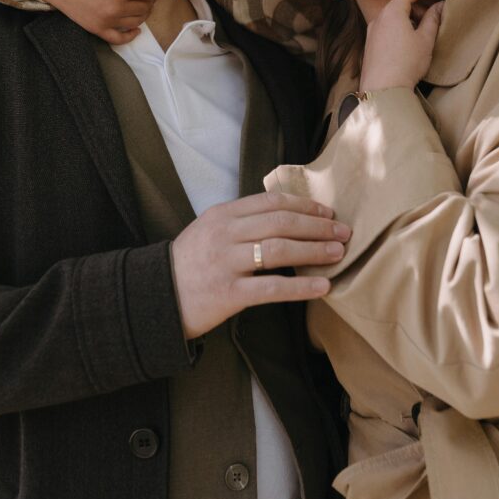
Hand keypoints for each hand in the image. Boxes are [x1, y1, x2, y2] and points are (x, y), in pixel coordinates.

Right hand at [11, 0, 159, 42]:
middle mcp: (116, 8)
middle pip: (145, 7)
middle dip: (151, 0)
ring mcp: (106, 21)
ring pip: (136, 21)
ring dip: (144, 14)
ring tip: (144, 5)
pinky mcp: (96, 28)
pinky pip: (118, 39)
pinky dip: (130, 36)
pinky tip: (136, 29)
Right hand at [171, 192, 350, 338]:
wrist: (155, 296)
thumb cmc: (190, 263)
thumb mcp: (210, 229)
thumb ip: (242, 220)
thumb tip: (286, 214)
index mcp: (223, 214)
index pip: (272, 202)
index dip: (304, 205)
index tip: (328, 211)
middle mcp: (226, 234)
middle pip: (281, 222)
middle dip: (317, 225)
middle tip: (343, 231)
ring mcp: (227, 263)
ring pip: (279, 250)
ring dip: (314, 250)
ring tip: (338, 253)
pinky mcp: (229, 294)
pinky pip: (271, 288)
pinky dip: (300, 287)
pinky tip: (322, 287)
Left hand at [359, 0, 442, 92]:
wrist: (382, 90)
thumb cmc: (406, 64)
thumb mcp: (425, 40)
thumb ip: (432, 19)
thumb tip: (439, 6)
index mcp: (392, 12)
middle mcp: (379, 17)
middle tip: (435, 0)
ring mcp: (372, 30)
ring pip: (393, 13)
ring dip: (409, 12)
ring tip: (426, 21)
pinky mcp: (371, 43)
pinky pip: (387, 25)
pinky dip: (400, 23)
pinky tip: (411, 34)